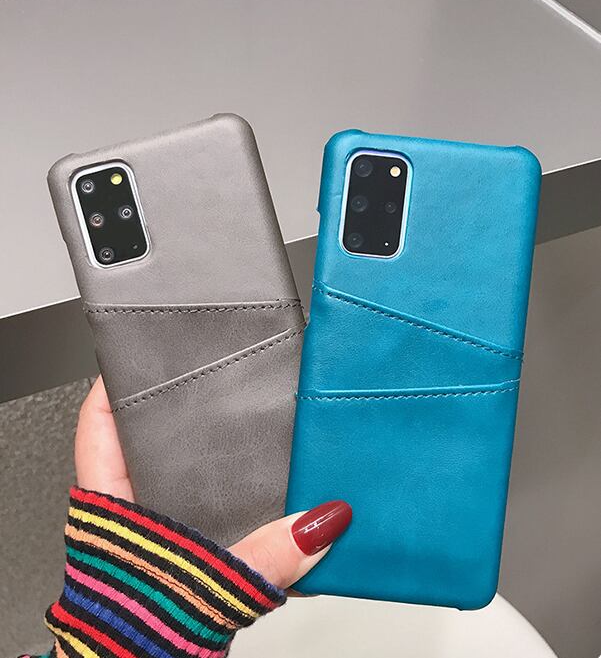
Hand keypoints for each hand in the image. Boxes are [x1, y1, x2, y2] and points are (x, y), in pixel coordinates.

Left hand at [76, 377, 350, 588]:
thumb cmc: (140, 642)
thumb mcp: (203, 588)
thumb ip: (262, 558)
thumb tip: (317, 524)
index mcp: (114, 505)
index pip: (101, 422)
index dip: (119, 380)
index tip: (148, 350)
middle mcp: (137, 510)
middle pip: (151, 435)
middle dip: (184, 408)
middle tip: (218, 376)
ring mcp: (164, 527)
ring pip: (186, 471)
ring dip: (217, 456)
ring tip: (253, 426)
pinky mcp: (191, 547)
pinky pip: (218, 505)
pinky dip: (242, 494)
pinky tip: (272, 488)